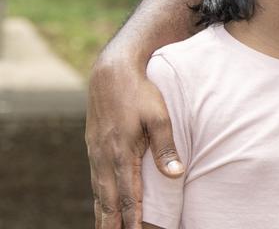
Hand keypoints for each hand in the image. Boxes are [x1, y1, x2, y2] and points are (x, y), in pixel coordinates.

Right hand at [86, 53, 182, 228]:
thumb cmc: (141, 93)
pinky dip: (98, 197)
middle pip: (108, 200)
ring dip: (102, 214)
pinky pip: (95, 179)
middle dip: (112, 224)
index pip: (128, 196)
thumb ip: (166, 147)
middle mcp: (104, 157)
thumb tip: (176, 174)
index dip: (132, 219)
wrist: (112, 73)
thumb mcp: (159, 116)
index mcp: (121, 152)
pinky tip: (101, 206)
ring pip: (99, 192)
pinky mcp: (94, 147)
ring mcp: (96, 152)